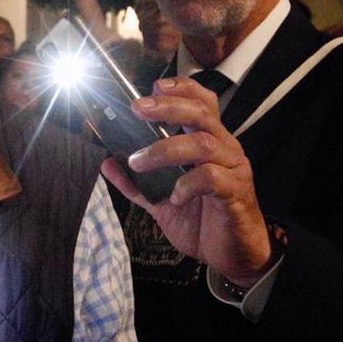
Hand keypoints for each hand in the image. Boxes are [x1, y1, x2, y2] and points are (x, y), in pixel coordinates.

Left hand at [102, 77, 273, 283]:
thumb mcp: (161, 200)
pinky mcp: (236, 192)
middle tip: (138, 109)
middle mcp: (224, 149)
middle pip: (201, 113)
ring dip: (165, 149)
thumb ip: (136, 183)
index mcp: (209, 143)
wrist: (232, 255)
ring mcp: (232, 169)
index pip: (202, 102)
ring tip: (139, 162)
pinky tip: (174, 197)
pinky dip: (187, 183)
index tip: (154, 86)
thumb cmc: (202, 221)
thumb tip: (107, 163)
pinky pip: (211, 177)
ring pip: (203, 143)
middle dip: (168, 107)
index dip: (181, 89)